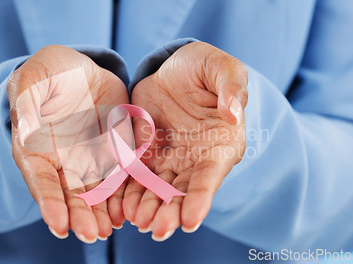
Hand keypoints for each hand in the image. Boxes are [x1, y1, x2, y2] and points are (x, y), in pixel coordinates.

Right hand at [8, 45, 128, 242]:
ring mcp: (88, 161)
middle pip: (69, 196)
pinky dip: (122, 196)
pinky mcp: (113, 154)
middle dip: (79, 217)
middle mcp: (62, 163)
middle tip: (90, 235)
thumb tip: (24, 129)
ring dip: (101, 214)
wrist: (79, 71)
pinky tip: (127, 212)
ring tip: (108, 231)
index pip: (41, 180)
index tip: (58, 224)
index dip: (49, 203)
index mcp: (36, 149)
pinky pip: (119, 179)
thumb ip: (27, 102)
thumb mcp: (33, 79)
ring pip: (95, 194)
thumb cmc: (48, 73)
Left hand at [124, 42, 247, 240]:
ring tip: (136, 222)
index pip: (210, 176)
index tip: (190, 220)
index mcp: (220, 145)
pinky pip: (135, 177)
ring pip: (157, 190)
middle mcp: (196, 159)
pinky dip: (128, 193)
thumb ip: (231, 88)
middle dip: (170, 212)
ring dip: (147, 208)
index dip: (200, 198)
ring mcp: (170, 160)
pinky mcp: (146, 154)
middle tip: (156, 230)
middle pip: (182, 191)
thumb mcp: (222, 68)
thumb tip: (233, 114)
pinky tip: (119, 207)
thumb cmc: (206, 68)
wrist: (176, 68)